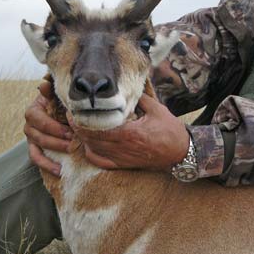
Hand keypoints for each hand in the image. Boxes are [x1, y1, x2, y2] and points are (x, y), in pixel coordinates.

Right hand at [24, 80, 72, 176]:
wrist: (66, 113)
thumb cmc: (63, 104)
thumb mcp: (60, 97)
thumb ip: (52, 92)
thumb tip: (43, 84)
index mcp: (34, 109)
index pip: (36, 118)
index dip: (53, 126)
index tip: (70, 131)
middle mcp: (29, 124)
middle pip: (38, 134)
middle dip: (56, 139)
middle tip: (73, 142)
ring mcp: (31, 137)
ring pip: (38, 146)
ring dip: (54, 150)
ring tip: (70, 152)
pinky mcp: (35, 148)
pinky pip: (36, 158)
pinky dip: (47, 165)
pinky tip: (60, 171)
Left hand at [71, 94, 189, 171]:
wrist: (181, 153)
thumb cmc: (170, 131)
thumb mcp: (157, 109)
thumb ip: (139, 98)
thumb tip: (126, 88)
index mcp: (129, 132)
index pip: (97, 128)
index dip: (82, 120)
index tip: (74, 111)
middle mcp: (123, 147)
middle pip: (91, 139)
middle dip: (78, 128)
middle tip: (72, 117)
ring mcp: (122, 158)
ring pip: (94, 150)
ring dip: (83, 139)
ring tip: (77, 127)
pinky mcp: (124, 164)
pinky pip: (101, 162)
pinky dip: (91, 154)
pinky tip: (89, 145)